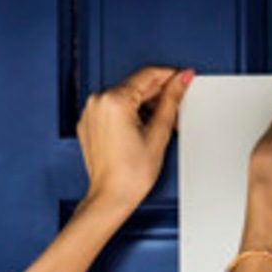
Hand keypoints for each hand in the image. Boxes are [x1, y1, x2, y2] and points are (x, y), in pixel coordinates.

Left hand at [77, 65, 193, 213]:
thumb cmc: (130, 174)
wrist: (111, 196)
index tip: (183, 76)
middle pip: (135, 85)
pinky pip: (113, 108)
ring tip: (159, 124)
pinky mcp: (89, 122)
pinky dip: (129, 112)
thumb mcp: (159, 133)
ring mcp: (90, 111)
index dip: (170, 75)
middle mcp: (98, 101)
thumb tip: (181, 79)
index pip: (147, 74)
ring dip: (144, 103)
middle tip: (176, 106)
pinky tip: (142, 128)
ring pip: (125, 96)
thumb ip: (171, 100)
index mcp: (114, 100)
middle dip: (158, 93)